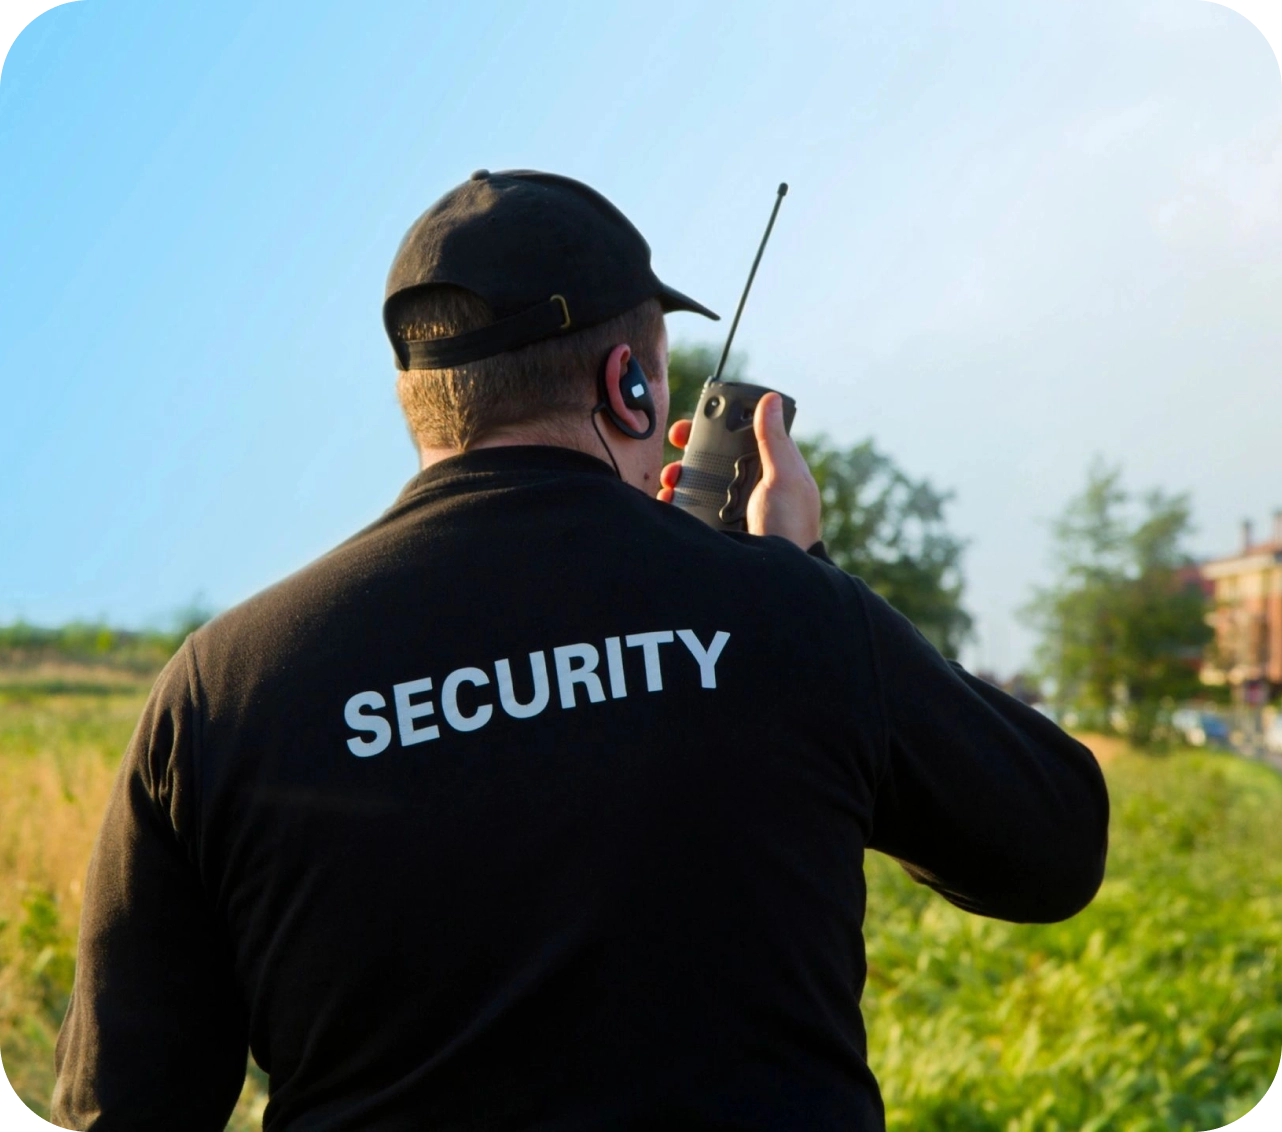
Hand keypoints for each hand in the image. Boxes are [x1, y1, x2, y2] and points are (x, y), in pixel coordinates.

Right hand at [657, 393, 822, 550]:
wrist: (776, 577)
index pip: (740, 436)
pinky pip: (689, 508)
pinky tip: (667, 500)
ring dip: (680, 475)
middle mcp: (749, 485)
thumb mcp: (785, 478)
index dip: (718, 425)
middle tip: (675, 445)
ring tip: (671, 478)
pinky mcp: (715, 526)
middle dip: (691, 449)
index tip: (696, 421)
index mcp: (770, 468)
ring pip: (698, 481)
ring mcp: (731, 506)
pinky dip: (674, 501)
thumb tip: (771, 399)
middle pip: (713, 457)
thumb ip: (774, 441)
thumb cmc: (792, 525)